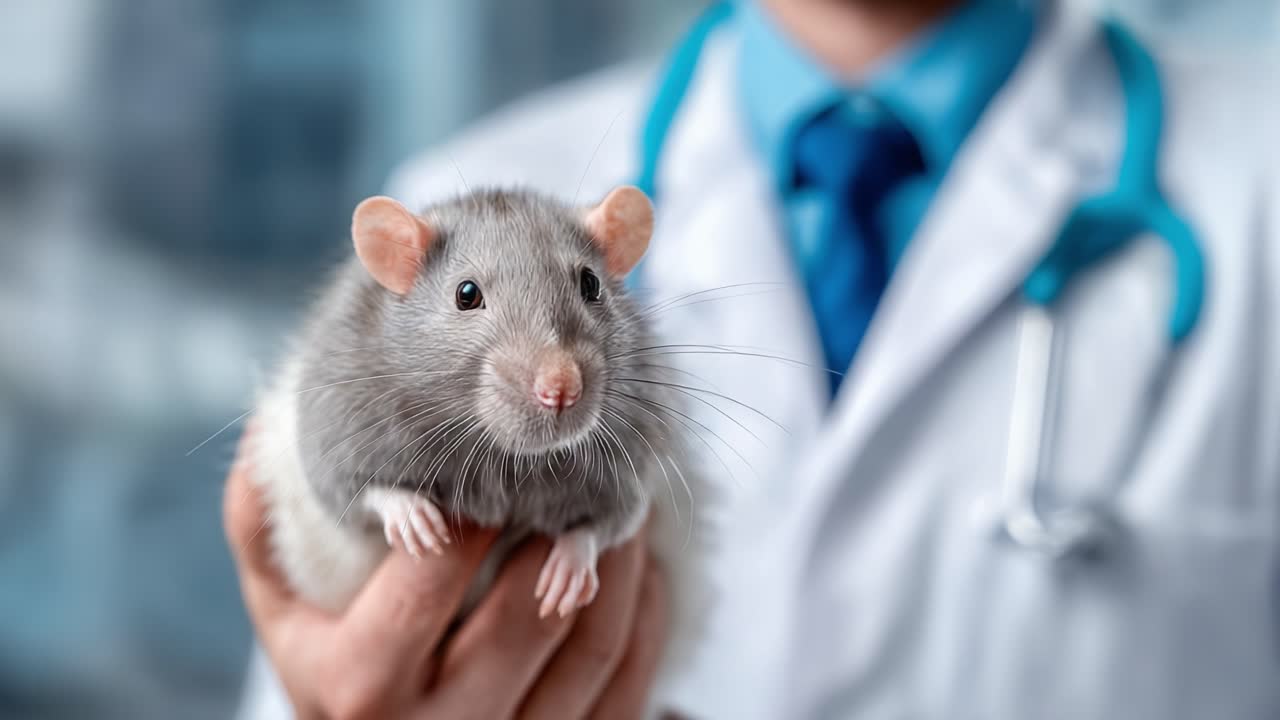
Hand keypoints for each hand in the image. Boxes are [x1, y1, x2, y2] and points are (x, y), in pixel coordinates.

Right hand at [223, 430, 668, 718]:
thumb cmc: (331, 668)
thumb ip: (263, 523)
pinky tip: (639, 569)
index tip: (490, 460)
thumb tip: (265, 425)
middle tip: (579, 467)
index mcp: (363, 685)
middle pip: (527, 613)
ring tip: (618, 505)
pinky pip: (629, 684)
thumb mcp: (281, 607)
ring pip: (592, 647)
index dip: (469, 506)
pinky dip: (644, 616)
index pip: (430, 576)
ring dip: (619, 565)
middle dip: (561, 528)